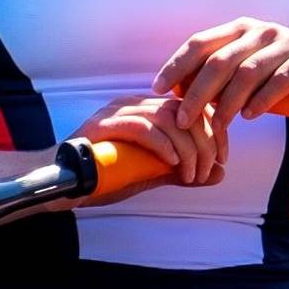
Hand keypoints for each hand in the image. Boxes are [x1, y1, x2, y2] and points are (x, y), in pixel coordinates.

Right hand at [66, 94, 226, 204]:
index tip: (223, 159)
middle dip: (205, 141)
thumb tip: (221, 174)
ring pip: (166, 118)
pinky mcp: (103, 125)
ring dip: (187, 147)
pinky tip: (173, 162)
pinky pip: (141, 127)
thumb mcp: (154, 174)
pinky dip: (163, 145)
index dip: (214, 131)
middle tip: (209, 169)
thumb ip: (185, 172)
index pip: (191, 108)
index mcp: (147, 110)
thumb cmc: (108, 177)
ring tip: (192, 172)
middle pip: (183, 111)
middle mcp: (133, 104)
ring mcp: (117, 111)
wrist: (66, 185)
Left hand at [154, 18, 288, 125]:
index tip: (157, 88)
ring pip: (249, 71)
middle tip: (183, 120)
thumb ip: (219, 81)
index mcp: (242, 29)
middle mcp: (264, 30)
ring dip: (228, 102)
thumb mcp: (249, 76)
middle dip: (197, 93)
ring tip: (218, 125)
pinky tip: (250, 116)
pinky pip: (284, 77)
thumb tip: (177, 95)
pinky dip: (264, 98)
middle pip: (220, 60)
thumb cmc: (284, 81)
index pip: (201, 42)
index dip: (176, 64)